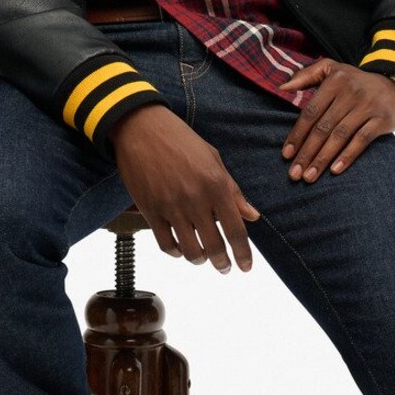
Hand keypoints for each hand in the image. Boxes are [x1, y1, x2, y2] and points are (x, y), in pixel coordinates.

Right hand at [108, 105, 259, 273]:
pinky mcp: (150, 210)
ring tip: (202, 256)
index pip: (235, 230)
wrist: (142, 127)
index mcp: (215, 184)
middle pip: (214, 247)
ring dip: (199, 259)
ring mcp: (171, 206)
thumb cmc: (180, 140)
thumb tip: (252, 216)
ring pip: (190, 251)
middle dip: (222, 263)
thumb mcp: (213, 158)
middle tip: (224, 267)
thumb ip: (233, 191)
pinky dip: (175, 251)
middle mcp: (195, 198)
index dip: (243, 254)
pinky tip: (180, 247)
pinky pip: (165, 244)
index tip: (245, 267)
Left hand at [277, 59, 394, 181]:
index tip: (286, 154)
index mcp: (334, 82)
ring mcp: (366, 107)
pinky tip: (335, 170)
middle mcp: (349, 93)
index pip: (310, 112)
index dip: (297, 134)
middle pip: (323, 128)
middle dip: (306, 153)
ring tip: (309, 177)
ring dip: (322, 159)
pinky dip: (348, 156)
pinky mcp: (381, 120)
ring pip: (339, 136)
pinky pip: (362, 140)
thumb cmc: (355, 80)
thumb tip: (281, 88)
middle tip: (294, 173)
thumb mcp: (331, 68)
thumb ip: (306, 76)